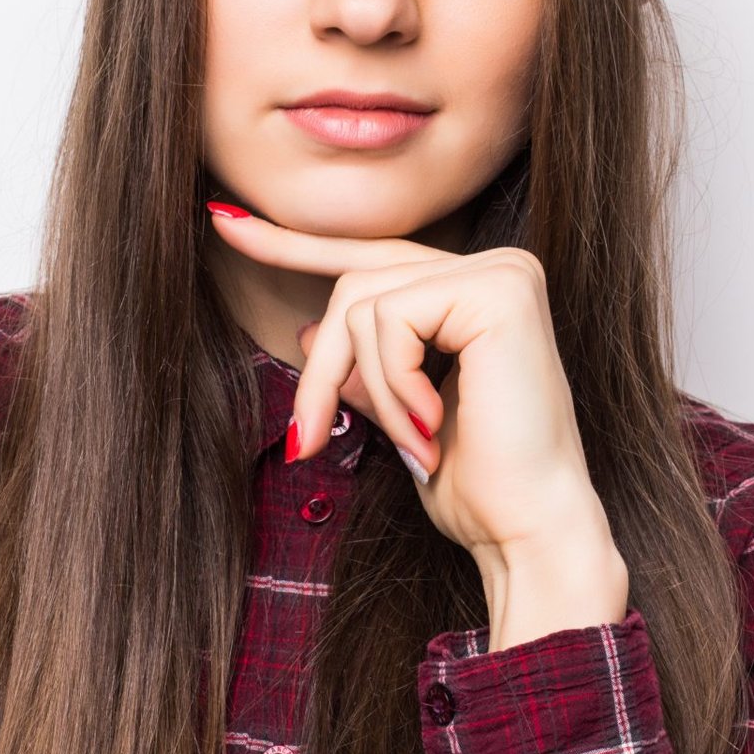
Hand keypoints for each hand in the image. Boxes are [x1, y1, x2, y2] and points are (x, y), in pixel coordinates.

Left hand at [205, 206, 618, 575]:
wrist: (529, 532)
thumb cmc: (480, 488)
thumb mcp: (402, 418)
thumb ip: (365, 369)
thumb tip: (307, 327)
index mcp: (479, 290)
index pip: (370, 260)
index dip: (292, 246)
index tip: (224, 221)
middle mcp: (498, 267)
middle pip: (354, 284)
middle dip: (321, 369)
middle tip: (307, 442)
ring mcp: (501, 273)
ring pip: (361, 304)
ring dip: (367, 392)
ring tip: (414, 445)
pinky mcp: (498, 291)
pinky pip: (390, 322)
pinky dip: (392, 387)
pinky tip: (431, 428)